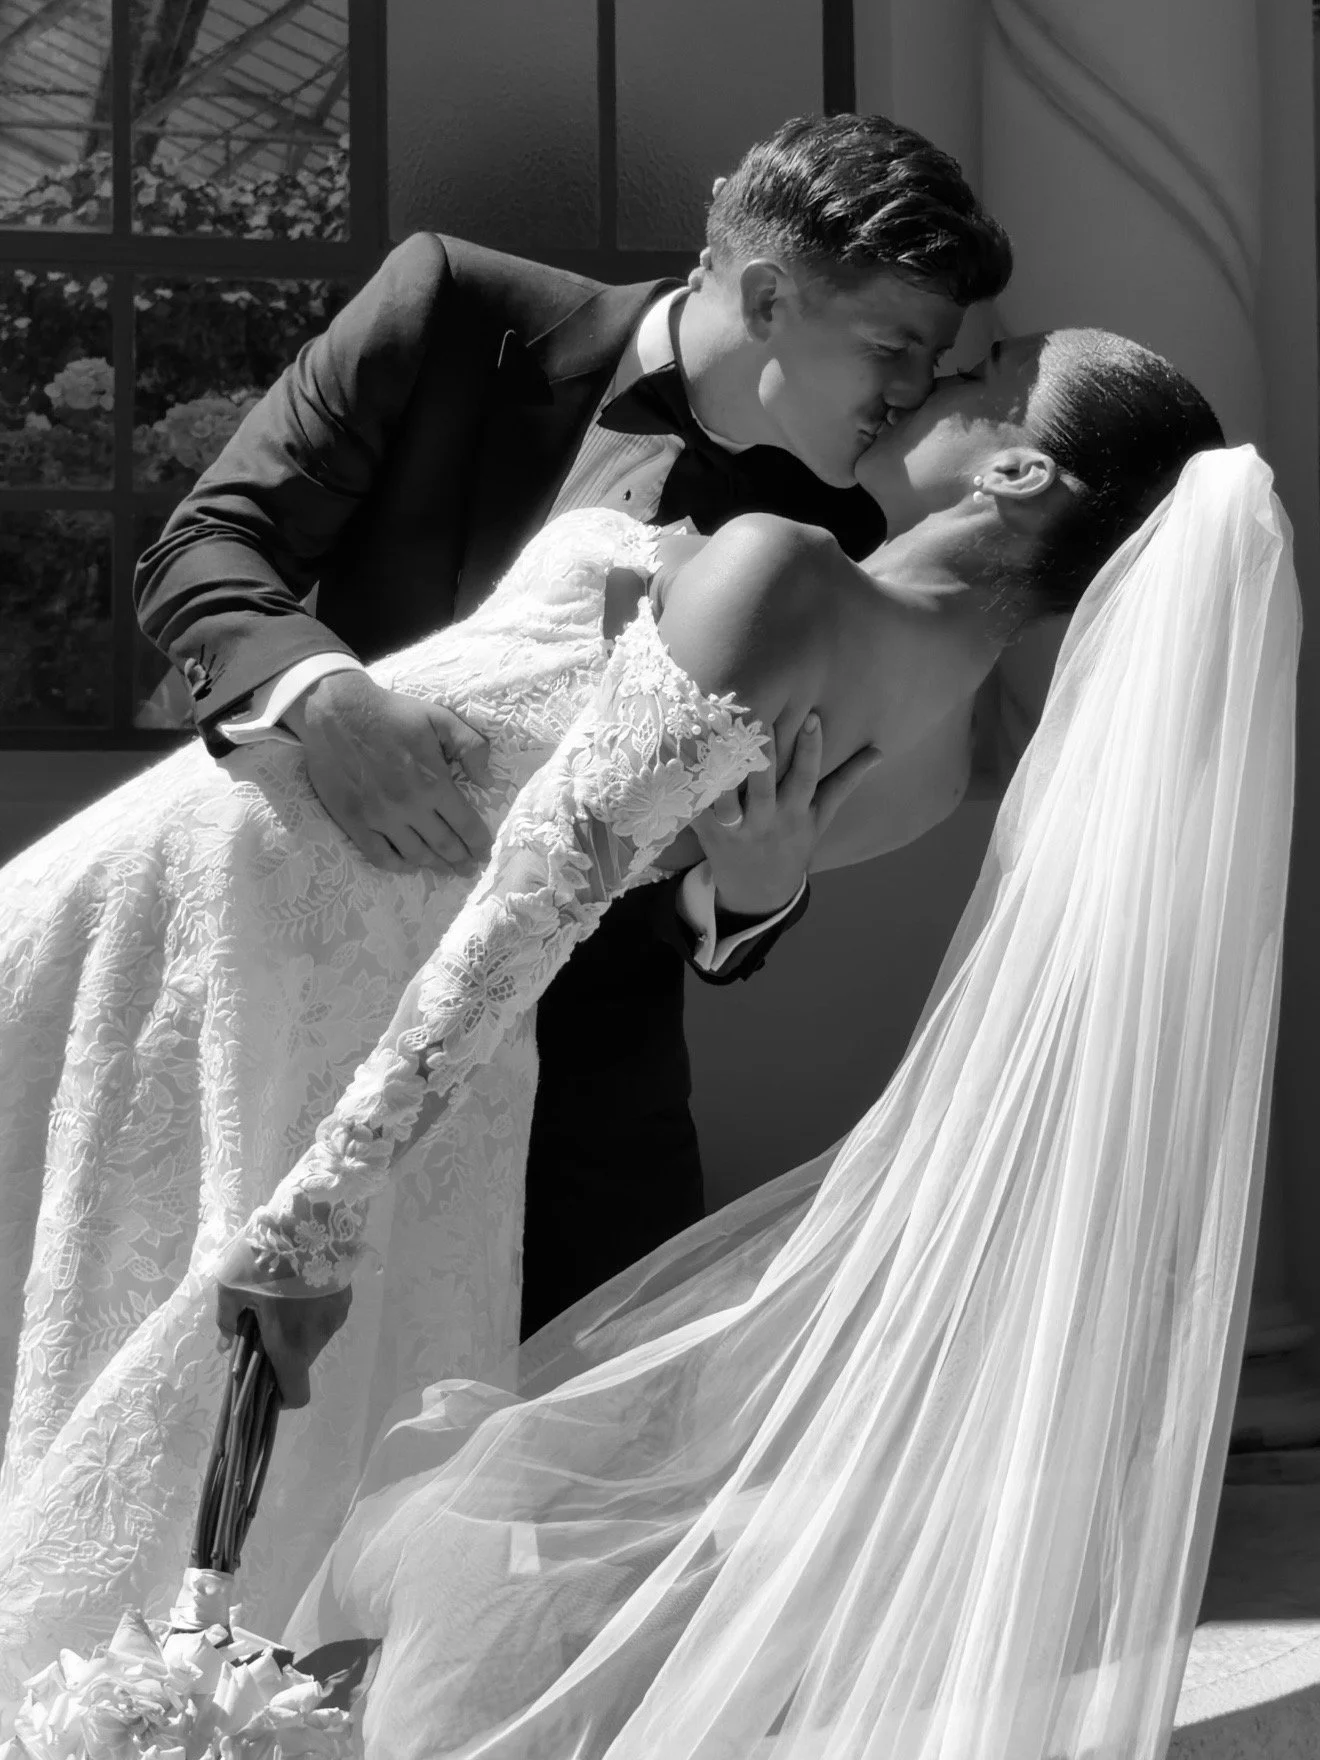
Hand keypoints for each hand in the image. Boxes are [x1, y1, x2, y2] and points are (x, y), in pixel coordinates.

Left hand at [214, 1236, 351, 1409]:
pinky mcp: (345, 1297)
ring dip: (298, 1329)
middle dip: (283, 1351)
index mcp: (289, 1344)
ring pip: (314, 1337)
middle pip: (301, 1362)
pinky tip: (302, 1284)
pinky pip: (325, 1316)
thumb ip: (228, 1320)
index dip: (282, 1398)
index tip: (267, 1382)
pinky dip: (312, 1311)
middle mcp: (317, 1337)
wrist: (308, 1217)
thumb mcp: (230, 1286)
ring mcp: (335, 1317)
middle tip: (265, 1324)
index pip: (297, 1394)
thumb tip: (227, 1344)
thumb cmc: (264, 1256)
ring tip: (284, 1298)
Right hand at [284, 670, 493, 873]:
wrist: (336, 712)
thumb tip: (488, 780)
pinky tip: (409, 865)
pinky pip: (380, 856)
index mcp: (434, 782)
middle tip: (470, 868)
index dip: (479, 843)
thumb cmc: (391, 714)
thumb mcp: (439, 718)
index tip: (484, 852)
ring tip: (446, 869)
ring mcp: (380, 817)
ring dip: (435, 866)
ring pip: (415, 855)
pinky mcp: (354, 822)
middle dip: (462, 860)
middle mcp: (409, 806)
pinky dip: (398, 866)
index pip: (465, 824)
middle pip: (444, 845)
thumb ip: (470, 746)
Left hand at [693, 714, 882, 915]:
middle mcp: (767, 819)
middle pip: (765, 783)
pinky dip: (688, 790)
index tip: (812, 718)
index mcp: (796, 812)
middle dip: (764, 752)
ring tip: (716, 735)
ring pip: (728, 797)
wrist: (760, 893)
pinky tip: (679, 762)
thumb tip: (878, 752)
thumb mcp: (821, 817)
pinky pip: (697, 810)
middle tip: (759, 716)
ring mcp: (736, 828)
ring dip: (721, 770)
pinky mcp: (708, 833)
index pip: (808, 777)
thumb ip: (845, 782)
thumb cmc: (793, 844)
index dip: (811, 749)